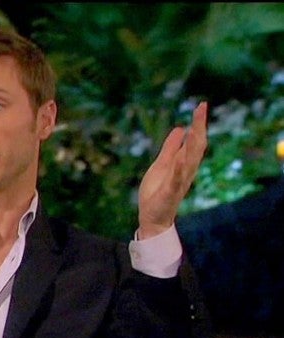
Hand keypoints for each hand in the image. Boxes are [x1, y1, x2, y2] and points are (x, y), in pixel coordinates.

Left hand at [136, 102, 207, 238]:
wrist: (152, 216)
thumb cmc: (157, 191)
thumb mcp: (161, 164)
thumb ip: (171, 148)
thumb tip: (180, 128)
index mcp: (184, 163)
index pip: (194, 140)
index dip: (198, 123)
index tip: (201, 105)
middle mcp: (186, 170)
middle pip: (196, 146)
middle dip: (199, 127)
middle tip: (201, 108)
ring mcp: (179, 181)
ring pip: (190, 160)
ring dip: (193, 144)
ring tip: (195, 126)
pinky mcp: (170, 192)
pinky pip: (176, 180)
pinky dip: (179, 169)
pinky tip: (181, 159)